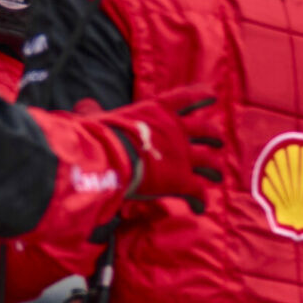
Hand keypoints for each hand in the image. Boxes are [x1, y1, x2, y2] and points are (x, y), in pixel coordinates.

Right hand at [98, 85, 224, 209]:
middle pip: (207, 131)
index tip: (213, 94)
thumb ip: (92, 112)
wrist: (106, 158)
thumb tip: (84, 104)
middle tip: (218, 142)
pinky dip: (201, 201)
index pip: (185, 98)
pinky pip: (199, 193)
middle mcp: (176, 131)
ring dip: (216, 170)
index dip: (201, 95)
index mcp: (157, 111)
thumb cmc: (95, 135)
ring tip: (217, 176)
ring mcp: (183, 156)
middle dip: (214, 136)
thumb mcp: (94, 118)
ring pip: (211, 163)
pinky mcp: (182, 181)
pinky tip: (199, 208)